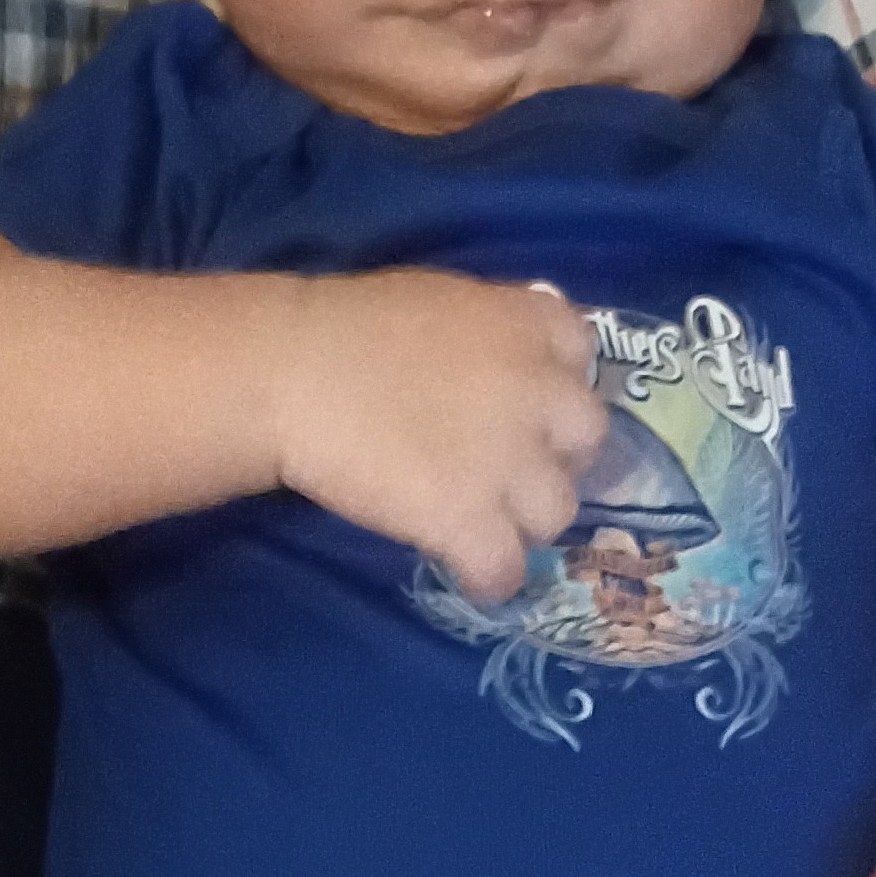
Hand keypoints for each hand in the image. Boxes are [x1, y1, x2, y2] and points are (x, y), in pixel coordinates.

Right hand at [269, 271, 605, 600]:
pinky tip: (465, 570)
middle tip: (504, 466)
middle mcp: (536, 390)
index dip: (554, 385)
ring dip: (524, 520)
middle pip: (586, 438)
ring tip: (479, 522)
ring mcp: (509, 459)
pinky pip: (506, 568)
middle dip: (552, 454)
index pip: (579, 354)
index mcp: (526, 323)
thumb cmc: (343, 328)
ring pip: (557, 511)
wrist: (289, 372)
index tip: (524, 403)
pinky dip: (489, 575)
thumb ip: (489, 331)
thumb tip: (506, 356)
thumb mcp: (439, 301)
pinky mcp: (469, 517)